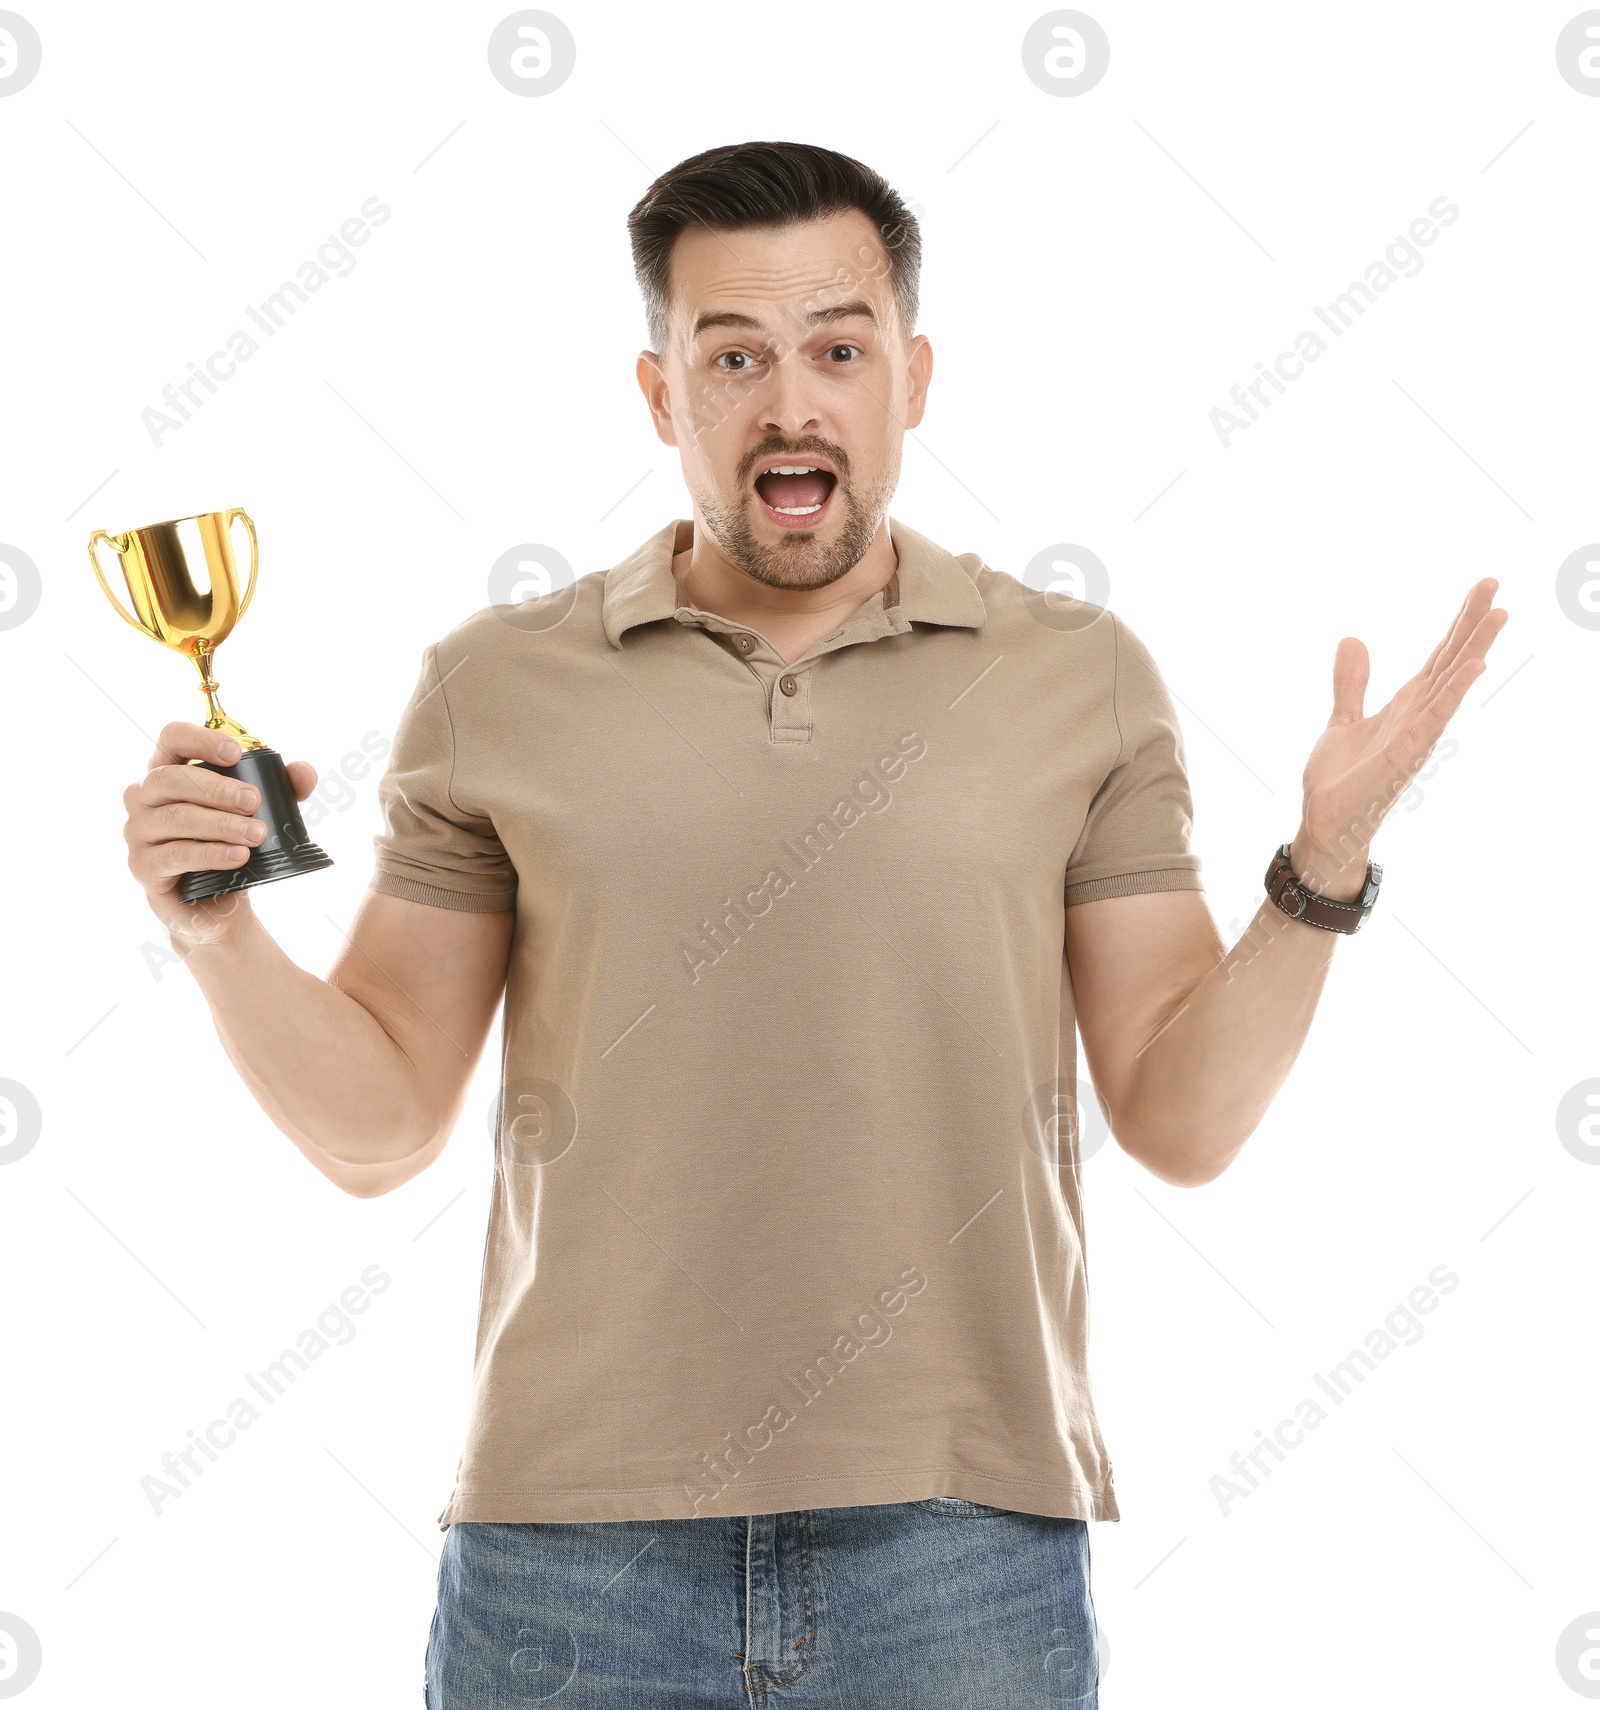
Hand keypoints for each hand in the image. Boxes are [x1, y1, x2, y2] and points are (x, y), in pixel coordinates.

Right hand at [123, 722, 317, 940]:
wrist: (215, 899)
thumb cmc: (230, 841)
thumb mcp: (261, 811)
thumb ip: (284, 788)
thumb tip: (304, 771)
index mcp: (168, 770)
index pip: (171, 738)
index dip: (200, 739)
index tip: (236, 753)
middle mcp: (144, 796)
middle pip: (170, 779)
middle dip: (216, 789)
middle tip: (254, 801)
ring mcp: (138, 831)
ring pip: (175, 819)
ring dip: (220, 824)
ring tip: (256, 834)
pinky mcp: (142, 866)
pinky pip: (175, 855)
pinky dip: (211, 854)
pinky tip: (239, 855)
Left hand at [1290, 579, 1507, 898]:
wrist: (1326, 822)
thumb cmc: (1341, 779)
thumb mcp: (1343, 719)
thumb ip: (1352, 683)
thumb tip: (1353, 639)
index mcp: (1407, 706)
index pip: (1439, 657)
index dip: (1459, 623)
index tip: (1482, 588)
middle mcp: (1419, 717)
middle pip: (1451, 662)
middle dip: (1472, 624)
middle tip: (1494, 585)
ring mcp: (1416, 735)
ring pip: (1450, 685)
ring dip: (1474, 650)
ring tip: (1498, 614)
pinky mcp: (1404, 755)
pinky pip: (1433, 719)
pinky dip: (1452, 693)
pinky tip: (1472, 667)